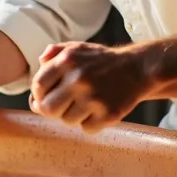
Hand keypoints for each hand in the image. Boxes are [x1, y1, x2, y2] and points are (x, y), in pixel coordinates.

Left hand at [29, 42, 150, 132]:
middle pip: (48, 108)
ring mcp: (93, 98)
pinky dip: (90, 123)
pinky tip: (97, 111)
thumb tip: (39, 63)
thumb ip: (55, 52)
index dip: (38, 95)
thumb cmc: (102, 60)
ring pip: (67, 121)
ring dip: (73, 116)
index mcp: (67, 61)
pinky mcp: (108, 113)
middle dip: (51, 110)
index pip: (38, 85)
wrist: (138, 68)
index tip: (44, 97)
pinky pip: (87, 128)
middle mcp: (78, 79)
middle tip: (60, 108)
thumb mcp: (78, 48)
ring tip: (85, 105)